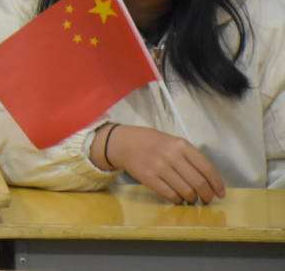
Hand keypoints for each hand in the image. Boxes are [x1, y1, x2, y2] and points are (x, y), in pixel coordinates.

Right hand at [96, 123, 225, 203]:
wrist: (123, 142)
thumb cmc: (152, 143)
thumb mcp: (173, 142)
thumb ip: (189, 158)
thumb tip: (209, 181)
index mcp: (181, 145)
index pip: (207, 168)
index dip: (217, 184)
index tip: (220, 194)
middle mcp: (171, 155)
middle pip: (198, 182)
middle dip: (206, 195)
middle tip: (206, 200)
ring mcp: (158, 167)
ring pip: (185, 191)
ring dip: (192, 199)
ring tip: (191, 199)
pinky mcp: (147, 177)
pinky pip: (170, 194)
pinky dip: (177, 200)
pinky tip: (178, 198)